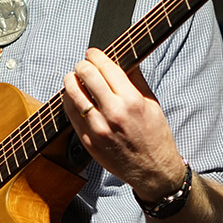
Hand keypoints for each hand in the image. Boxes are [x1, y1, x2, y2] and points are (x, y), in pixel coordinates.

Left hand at [62, 48, 184, 199]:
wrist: (152, 170)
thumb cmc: (154, 136)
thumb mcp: (152, 104)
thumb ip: (136, 80)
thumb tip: (123, 59)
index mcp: (132, 101)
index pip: (106, 67)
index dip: (95, 55)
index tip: (92, 53)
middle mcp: (113, 113)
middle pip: (87, 76)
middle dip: (81, 65)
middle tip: (82, 64)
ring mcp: (98, 128)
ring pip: (73, 94)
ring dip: (70, 81)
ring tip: (72, 78)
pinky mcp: (88, 141)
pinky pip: (70, 114)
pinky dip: (68, 101)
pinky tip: (72, 97)